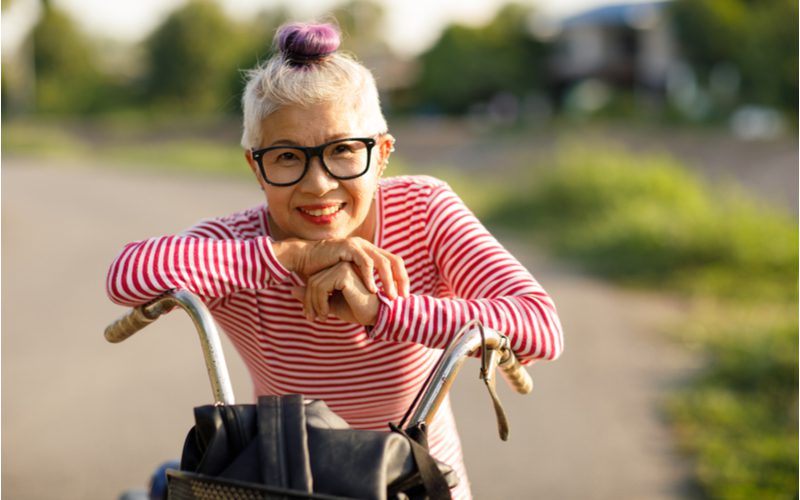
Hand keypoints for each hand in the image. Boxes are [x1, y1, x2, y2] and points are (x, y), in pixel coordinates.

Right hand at [276, 237, 408, 298]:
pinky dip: (370, 277)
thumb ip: (360, 280)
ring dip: (388, 281)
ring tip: (390, 297)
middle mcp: (367, 246)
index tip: (404, 296)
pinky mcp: (349, 247)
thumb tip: (375, 296)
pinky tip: (372, 290)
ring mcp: (359, 245)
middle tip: (402, 298)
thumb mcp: (347, 275)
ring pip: (382, 262)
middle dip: (401, 280)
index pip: (394, 262)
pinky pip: (365, 262)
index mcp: (370, 251)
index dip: (402, 278)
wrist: (303, 258)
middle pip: (394, 261)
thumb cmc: (323, 270)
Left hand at [291, 262, 379, 324]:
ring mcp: (343, 266)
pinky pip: (321, 287)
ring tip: (323, 318)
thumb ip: (315, 297)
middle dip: (309, 302)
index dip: (309, 299)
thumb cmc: (359, 310)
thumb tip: (292, 291)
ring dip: (314, 304)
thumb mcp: (333, 305)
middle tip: (312, 319)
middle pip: (312, 281)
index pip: (315, 281)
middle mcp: (341, 264)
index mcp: (340, 270)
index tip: (311, 316)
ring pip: (314, 284)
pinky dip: (320, 303)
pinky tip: (328, 314)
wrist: (378, 315)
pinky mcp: (344, 272)